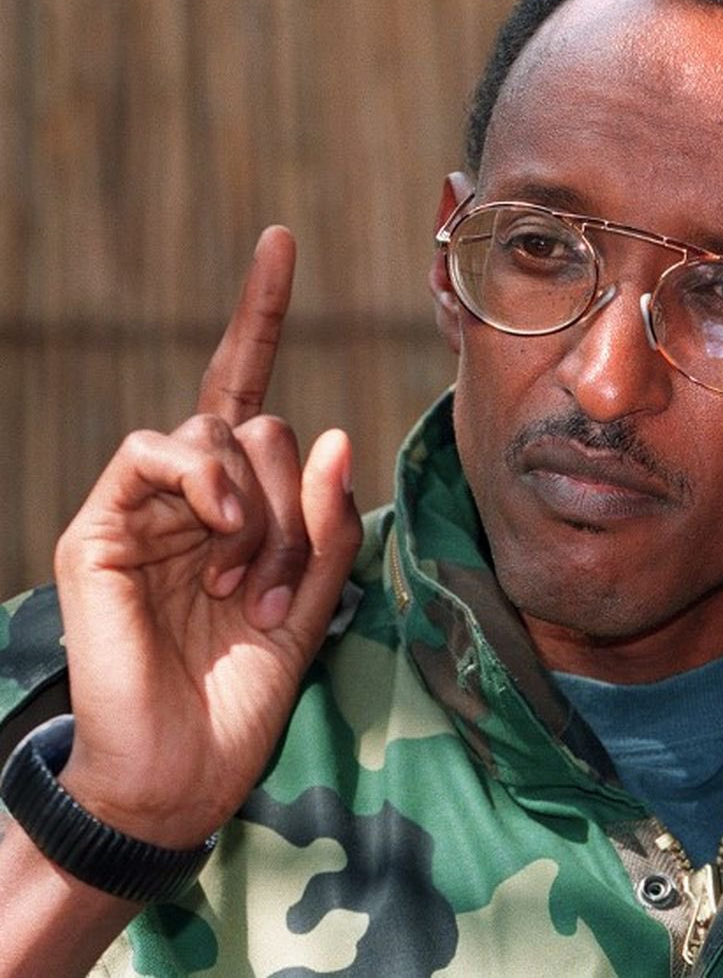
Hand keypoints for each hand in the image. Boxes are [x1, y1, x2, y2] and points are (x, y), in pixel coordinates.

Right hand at [51, 228, 361, 848]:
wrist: (180, 767)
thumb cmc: (246, 688)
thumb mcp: (316, 600)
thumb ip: (329, 521)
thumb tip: (339, 432)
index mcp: (237, 502)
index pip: (247, 389)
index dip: (259, 313)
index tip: (279, 240)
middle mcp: (189, 491)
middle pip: (264, 425)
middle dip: (295, 502)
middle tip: (279, 586)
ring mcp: (140, 504)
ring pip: (219, 432)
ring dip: (259, 507)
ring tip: (246, 585)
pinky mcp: (98, 524)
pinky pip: (156, 449)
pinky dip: (204, 480)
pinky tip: (220, 534)